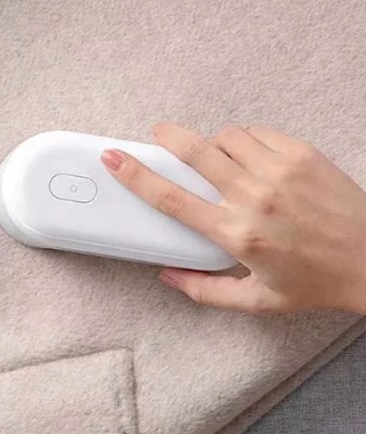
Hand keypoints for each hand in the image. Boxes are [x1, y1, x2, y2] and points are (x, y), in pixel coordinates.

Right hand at [101, 123, 365, 313]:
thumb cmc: (316, 282)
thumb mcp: (257, 300)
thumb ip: (205, 291)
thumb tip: (167, 276)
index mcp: (236, 235)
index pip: (172, 199)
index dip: (136, 176)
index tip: (116, 159)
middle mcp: (254, 198)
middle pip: (195, 152)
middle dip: (168, 137)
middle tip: (159, 133)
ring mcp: (280, 171)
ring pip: (226, 137)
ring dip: (213, 142)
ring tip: (216, 156)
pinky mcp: (303, 155)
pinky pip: (258, 133)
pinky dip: (246, 139)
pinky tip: (250, 155)